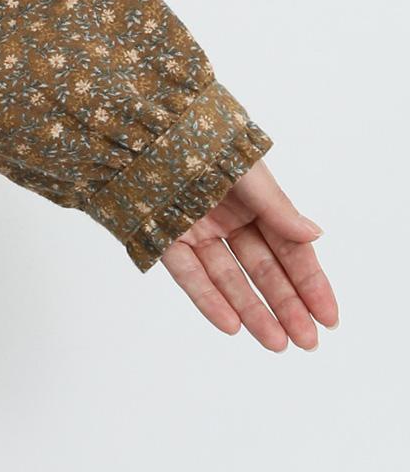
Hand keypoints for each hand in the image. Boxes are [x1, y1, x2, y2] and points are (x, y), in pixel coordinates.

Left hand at [160, 158, 337, 349]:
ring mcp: (196, 230)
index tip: (329, 317)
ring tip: (276, 342)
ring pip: (228, 278)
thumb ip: (276, 206)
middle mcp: (227, 219)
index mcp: (253, 200)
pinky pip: (189, 273)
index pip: (289, 249)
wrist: (142, 129)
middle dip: (287, 305)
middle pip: (262, 269)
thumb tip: (315, 234)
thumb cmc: (200, 139)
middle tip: (307, 342)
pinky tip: (230, 324)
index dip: (310, 282)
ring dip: (253, 310)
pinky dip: (208, 298)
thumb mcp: (246, 172)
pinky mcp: (164, 237)